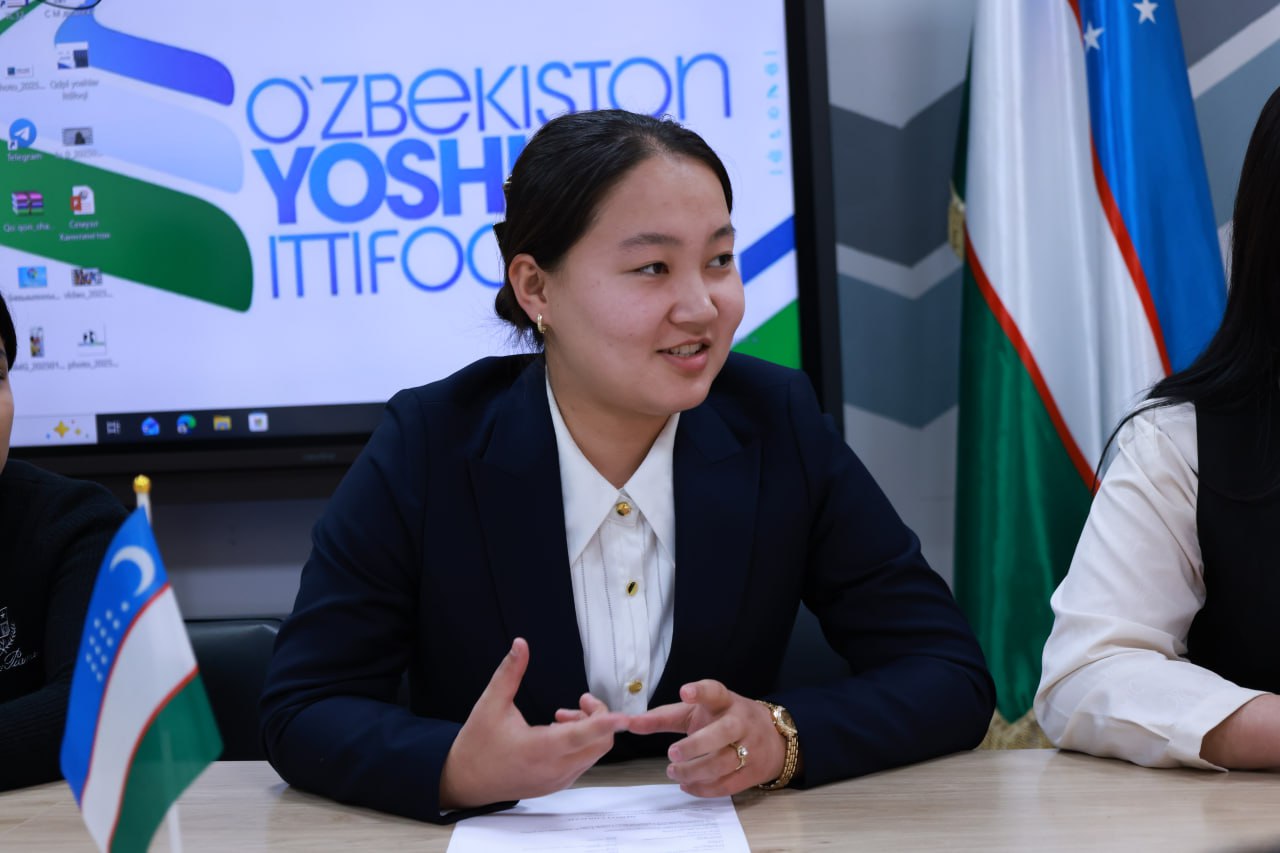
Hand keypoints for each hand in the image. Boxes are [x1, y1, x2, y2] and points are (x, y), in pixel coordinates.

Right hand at [439, 638, 626, 809]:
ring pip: (594, 754)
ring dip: (590, 732)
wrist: (465, 782)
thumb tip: (521, 644)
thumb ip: (510, 673)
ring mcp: (558, 780)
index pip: (582, 736)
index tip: (624, 716)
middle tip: (581, 702)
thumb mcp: (490, 704)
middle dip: (599, 718)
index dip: (606, 723)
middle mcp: (554, 769)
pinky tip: (559, 733)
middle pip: (600, 744)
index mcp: (539, 749)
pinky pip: (583, 763)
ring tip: (563, 716)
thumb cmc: (477, 744)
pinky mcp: (557, 785)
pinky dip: (582, 745)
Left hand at [627, 680, 784, 796]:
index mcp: (725, 701)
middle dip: (696, 745)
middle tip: (672, 753)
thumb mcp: (696, 712)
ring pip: (723, 762)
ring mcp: (751, 747)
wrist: (773, 738)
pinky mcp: (753, 772)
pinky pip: (728, 784)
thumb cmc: (723, 719)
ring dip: (695, 771)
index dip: (700, 692)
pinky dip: (704, 788)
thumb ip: (663, 717)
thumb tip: (629, 723)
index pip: (715, 692)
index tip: (685, 692)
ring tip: (673, 772)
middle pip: (722, 733)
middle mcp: (740, 722)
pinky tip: (687, 785)